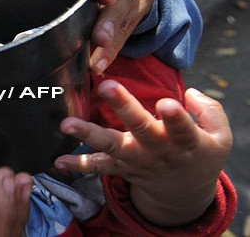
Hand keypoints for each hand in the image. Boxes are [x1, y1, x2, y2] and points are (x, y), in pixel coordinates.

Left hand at [53, 80, 231, 226]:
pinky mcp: (119, 167)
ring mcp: (135, 159)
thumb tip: (191, 94)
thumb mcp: (220, 137)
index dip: (174, 117)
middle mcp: (157, 149)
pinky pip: (97, 166)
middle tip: (106, 87)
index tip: (166, 103)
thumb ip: (210, 112)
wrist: (184, 190)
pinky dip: (77, 165)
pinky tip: (58, 162)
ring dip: (88, 134)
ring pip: (111, 146)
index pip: (181, 128)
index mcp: (184, 141)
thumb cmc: (199, 151)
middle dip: (123, 107)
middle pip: (140, 127)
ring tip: (67, 124)